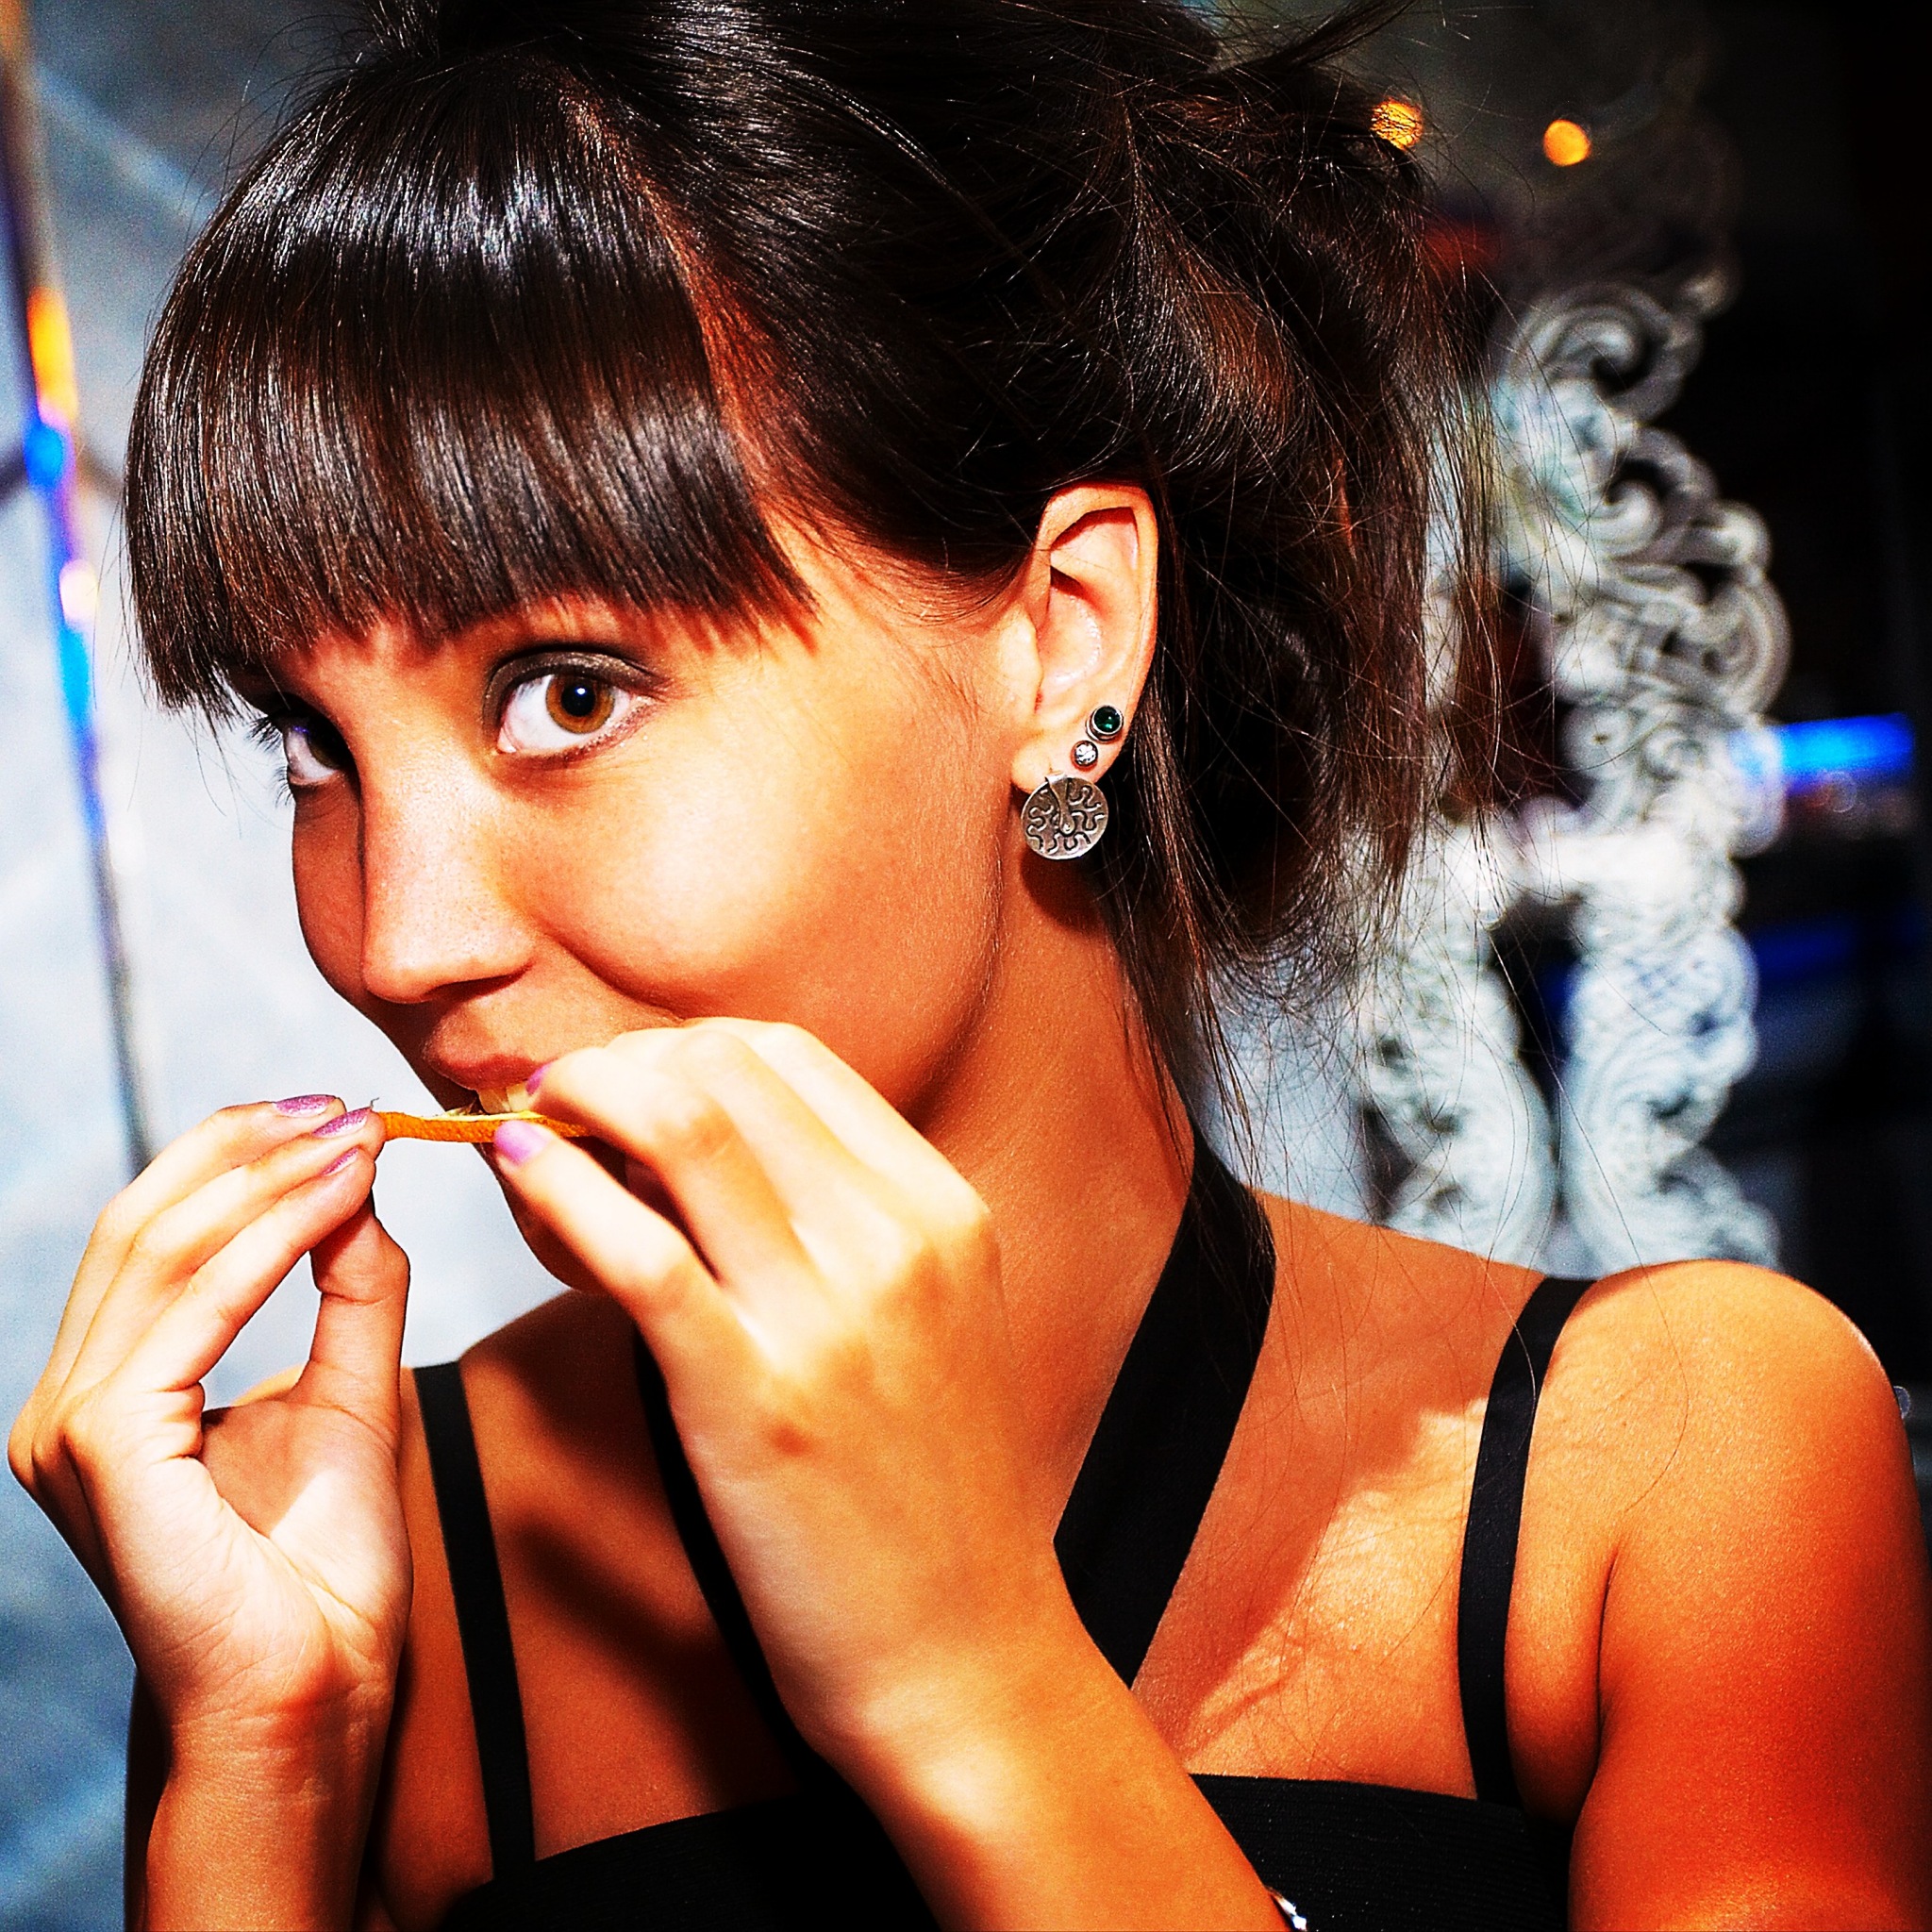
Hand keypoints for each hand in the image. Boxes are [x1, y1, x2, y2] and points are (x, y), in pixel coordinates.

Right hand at [9, 1100, 410, 1909]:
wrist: (311, 1695)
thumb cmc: (326, 1568)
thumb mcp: (354, 1394)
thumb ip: (350, 1291)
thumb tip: (361, 1185)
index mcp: (110, 1391)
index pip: (159, 1238)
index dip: (240, 1158)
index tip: (337, 1109)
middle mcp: (69, 1404)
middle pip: (148, 1227)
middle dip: (251, 1149)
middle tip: (347, 1102)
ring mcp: (72, 1429)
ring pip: (164, 1254)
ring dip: (269, 1178)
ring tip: (355, 1132)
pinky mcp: (107, 1451)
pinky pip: (189, 1314)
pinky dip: (269, 1241)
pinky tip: (337, 1196)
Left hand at [491, 1021, 1076, 1775]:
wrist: (966, 1657)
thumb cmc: (926, 1493)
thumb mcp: (925, 1321)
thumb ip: (837, 1226)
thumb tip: (685, 1152)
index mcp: (941, 1206)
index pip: (785, 1055)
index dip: (673, 1046)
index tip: (614, 1084)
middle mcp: (898, 1238)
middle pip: (724, 1068)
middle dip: (614, 1065)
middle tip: (550, 1106)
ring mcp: (832, 1317)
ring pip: (681, 1129)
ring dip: (578, 1103)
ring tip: (524, 1131)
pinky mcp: (757, 1402)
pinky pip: (640, 1254)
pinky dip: (560, 1193)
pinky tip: (519, 1177)